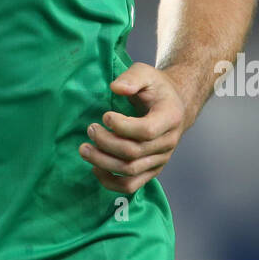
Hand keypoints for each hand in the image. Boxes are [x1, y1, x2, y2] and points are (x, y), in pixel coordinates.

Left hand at [79, 62, 187, 193]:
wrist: (174, 105)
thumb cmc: (156, 88)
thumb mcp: (146, 73)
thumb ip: (132, 78)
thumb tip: (116, 88)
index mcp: (170, 118)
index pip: (147, 131)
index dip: (123, 126)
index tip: (105, 115)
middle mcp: (168, 142)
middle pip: (134, 153)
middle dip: (106, 142)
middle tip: (90, 129)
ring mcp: (160, 159)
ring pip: (130, 171)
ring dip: (103, 162)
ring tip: (84, 149)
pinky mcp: (151, 170)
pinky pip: (131, 185)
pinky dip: (110, 182)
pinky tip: (95, 168)